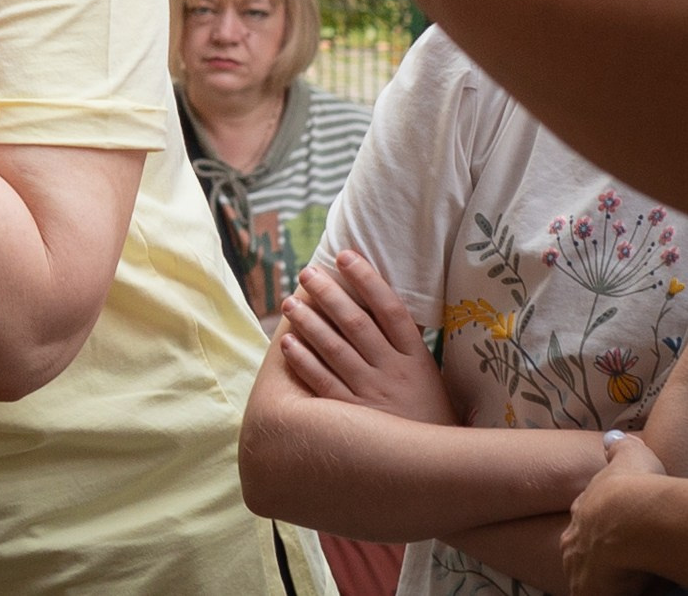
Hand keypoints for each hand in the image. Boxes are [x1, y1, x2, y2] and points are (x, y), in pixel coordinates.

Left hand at [279, 249, 456, 425]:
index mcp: (418, 359)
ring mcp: (373, 394)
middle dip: (329, 294)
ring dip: (308, 322)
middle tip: (307, 273)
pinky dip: (303, 361)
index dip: (367, 280)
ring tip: (289, 302)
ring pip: (334, 348)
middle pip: (357, 323)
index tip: (345, 256)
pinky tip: (288, 342)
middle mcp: (395, 372)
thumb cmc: (428, 417)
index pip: (391, 309)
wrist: (438, 470)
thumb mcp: (429, 378)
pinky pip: (323, 382)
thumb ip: (407, 347)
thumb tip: (383, 305)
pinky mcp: (353, 417)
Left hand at [564, 433, 667, 595]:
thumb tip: (612, 439)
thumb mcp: (629, 457)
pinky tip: (621, 593)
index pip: (587, 521)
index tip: (615, 535)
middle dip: (593, 556)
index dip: (602, 529)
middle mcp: (574, 538)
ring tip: (622, 580)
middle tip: (617, 564)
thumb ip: (619, 449)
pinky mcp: (587, 590)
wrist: (634, 518)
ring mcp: (577, 565)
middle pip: (579, 550)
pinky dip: (600, 595)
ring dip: (600, 579)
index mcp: (584, 509)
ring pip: (584, 576)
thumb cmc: (638, 487)